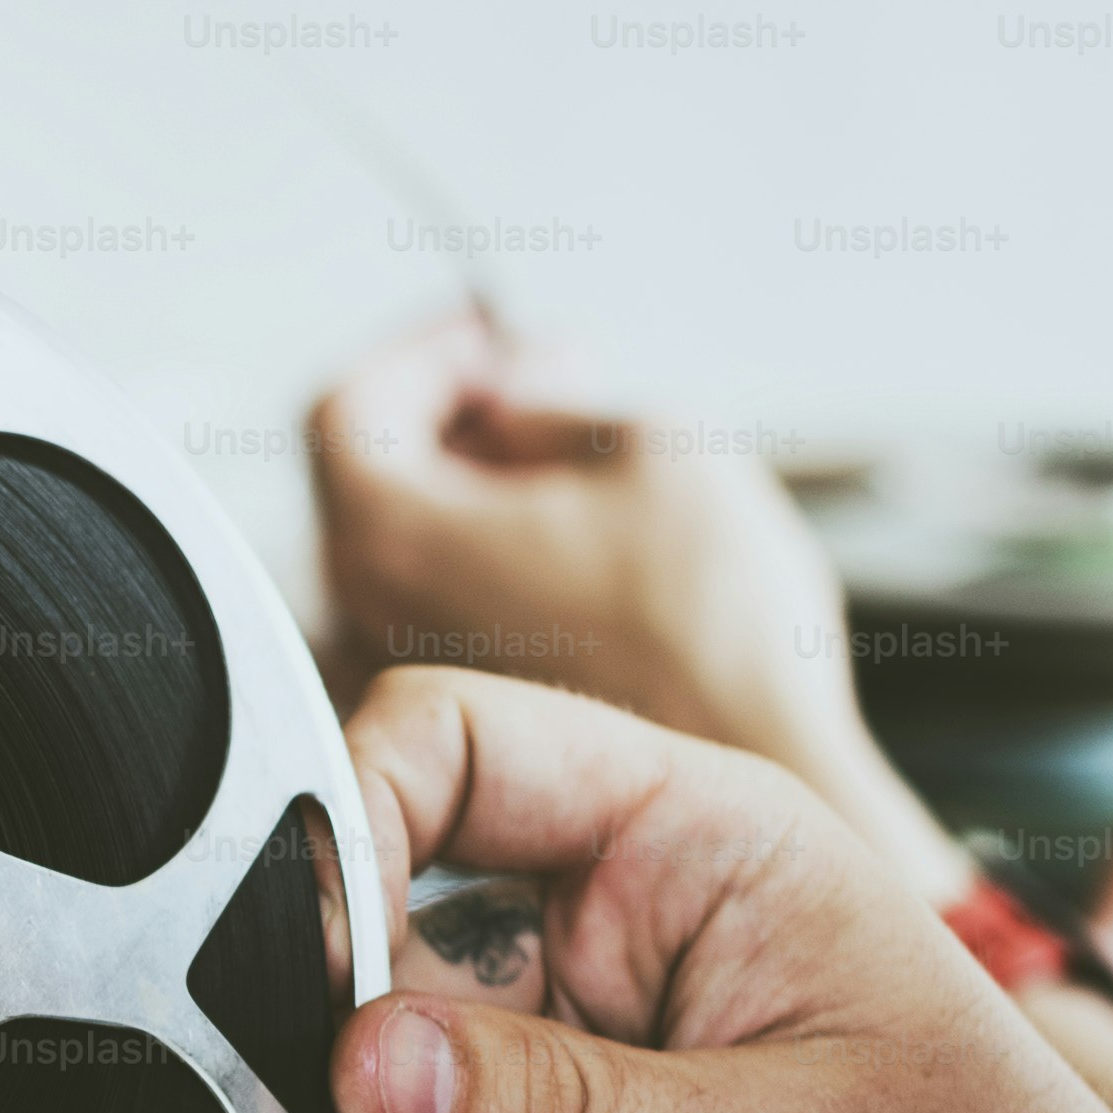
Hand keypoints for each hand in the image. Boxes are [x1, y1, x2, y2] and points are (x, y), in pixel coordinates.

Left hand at [312, 313, 965, 897]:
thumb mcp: (649, 443)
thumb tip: (508, 396)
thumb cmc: (710, 625)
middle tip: (549, 388)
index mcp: (391, 537)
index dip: (425, 353)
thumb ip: (544, 398)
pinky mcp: (456, 727)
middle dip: (456, 417)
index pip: (348, 410)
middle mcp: (364, 617)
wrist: (765, 778)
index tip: (493, 334)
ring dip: (479, 492)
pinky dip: (492, 562)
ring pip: (411, 550)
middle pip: (372, 481)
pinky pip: (442, 614)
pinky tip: (579, 555)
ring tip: (580, 470)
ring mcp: (401, 682)